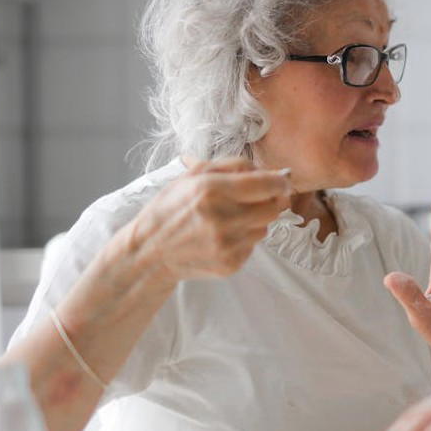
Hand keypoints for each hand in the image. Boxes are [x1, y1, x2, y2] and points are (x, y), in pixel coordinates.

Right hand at [122, 157, 290, 282]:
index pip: (267, 185)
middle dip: (270, 200)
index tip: (280, 181)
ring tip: (230, 218)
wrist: (149, 252)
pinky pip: (253, 246)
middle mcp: (221, 219)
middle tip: (256, 198)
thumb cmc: (171, 208)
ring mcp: (227, 245)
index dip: (280, 182)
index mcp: (211, 190)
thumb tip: (271, 171)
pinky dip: (244, 238)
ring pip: (265, 227)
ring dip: (256, 220)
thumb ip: (234, 166)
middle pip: (274, 208)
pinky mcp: (230, 264)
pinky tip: (223, 236)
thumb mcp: (193, 175)